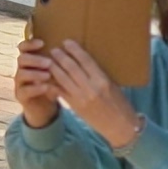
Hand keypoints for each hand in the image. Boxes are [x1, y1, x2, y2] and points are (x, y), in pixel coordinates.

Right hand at [12, 41, 64, 127]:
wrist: (44, 106)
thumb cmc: (52, 84)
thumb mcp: (55, 71)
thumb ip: (58, 60)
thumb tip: (74, 46)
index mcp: (29, 60)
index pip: (23, 47)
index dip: (30, 44)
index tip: (42, 43)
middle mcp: (22, 69)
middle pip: (21, 59)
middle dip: (35, 59)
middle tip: (49, 62)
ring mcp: (19, 83)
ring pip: (21, 74)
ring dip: (35, 73)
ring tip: (48, 75)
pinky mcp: (21, 95)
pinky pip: (24, 90)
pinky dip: (35, 88)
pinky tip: (46, 87)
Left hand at [44, 34, 141, 149]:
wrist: (120, 126)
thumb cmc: (120, 104)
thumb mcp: (114, 85)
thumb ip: (99, 75)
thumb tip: (84, 62)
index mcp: (103, 80)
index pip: (86, 61)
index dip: (75, 50)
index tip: (67, 42)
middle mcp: (91, 88)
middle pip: (72, 68)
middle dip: (61, 57)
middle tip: (54, 49)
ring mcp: (81, 98)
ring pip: (63, 79)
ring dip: (54, 68)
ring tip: (48, 60)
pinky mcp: (74, 106)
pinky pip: (60, 92)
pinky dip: (52, 83)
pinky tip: (47, 77)